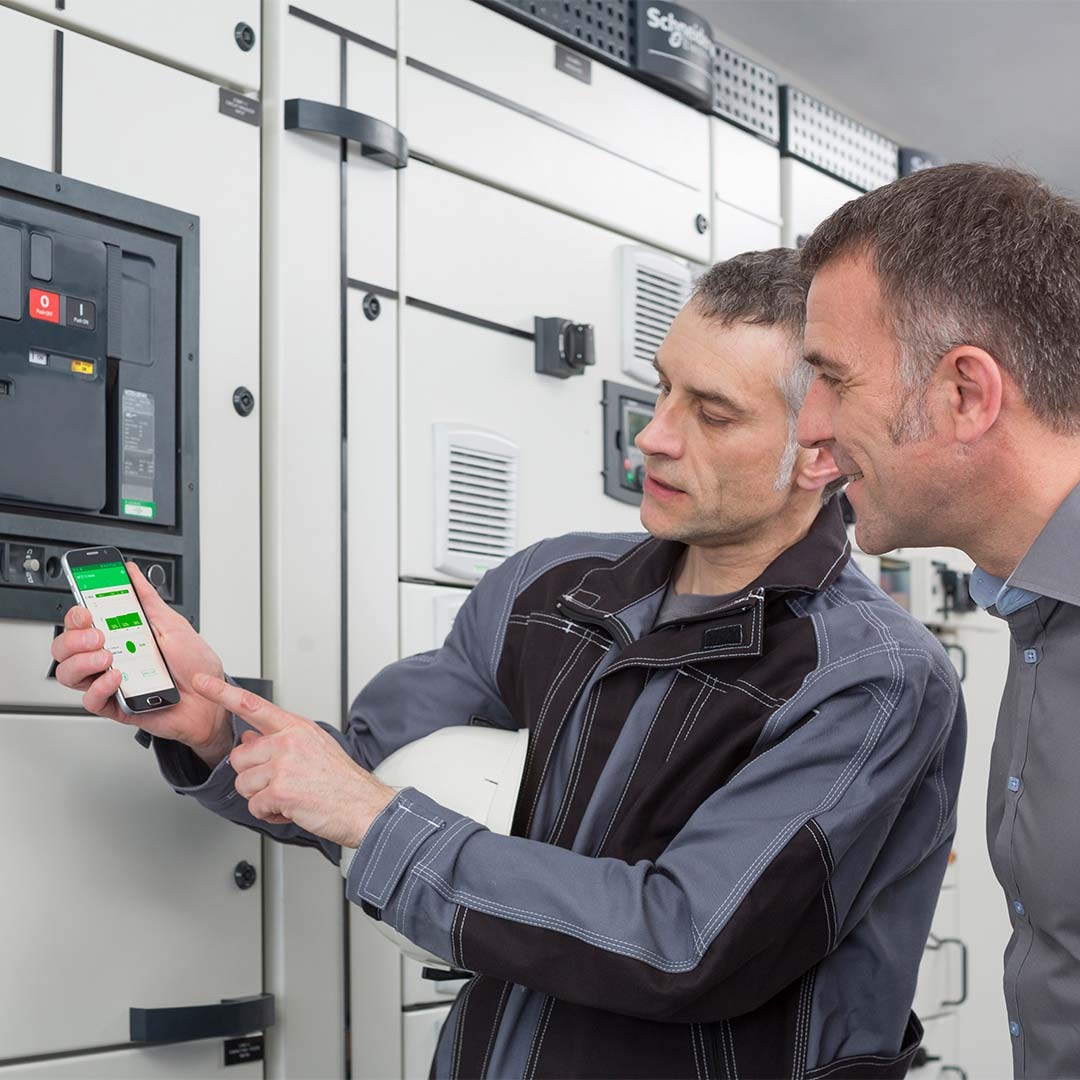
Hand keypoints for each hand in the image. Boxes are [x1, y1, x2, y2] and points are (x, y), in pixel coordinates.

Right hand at [52, 562, 232, 765]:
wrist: (212, 699)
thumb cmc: (195, 665)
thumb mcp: (173, 625)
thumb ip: (148, 599)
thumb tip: (131, 572)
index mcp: (120, 636)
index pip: (81, 624)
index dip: (75, 616)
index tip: (86, 610)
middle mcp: (110, 658)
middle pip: (65, 648)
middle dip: (74, 638)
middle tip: (99, 635)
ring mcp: (110, 683)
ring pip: (69, 674)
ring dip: (82, 661)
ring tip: (108, 656)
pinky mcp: (116, 706)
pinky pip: (91, 700)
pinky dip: (100, 687)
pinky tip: (117, 677)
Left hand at [191, 674, 396, 846]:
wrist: (364, 806)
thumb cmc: (341, 781)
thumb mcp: (313, 748)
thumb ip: (279, 741)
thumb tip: (250, 740)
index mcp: (296, 727)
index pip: (252, 705)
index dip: (221, 693)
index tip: (201, 681)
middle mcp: (288, 741)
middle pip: (239, 758)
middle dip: (253, 777)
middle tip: (280, 783)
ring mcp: (283, 765)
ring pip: (244, 784)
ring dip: (262, 798)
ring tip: (289, 797)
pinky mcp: (280, 790)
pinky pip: (255, 806)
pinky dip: (270, 814)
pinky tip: (291, 809)